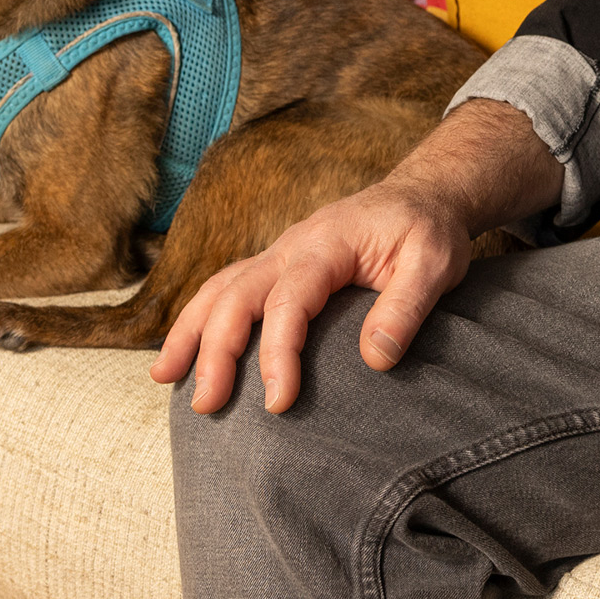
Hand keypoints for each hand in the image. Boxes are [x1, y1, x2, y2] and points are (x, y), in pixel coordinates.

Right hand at [148, 96, 559, 415]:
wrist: (424, 194)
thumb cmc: (429, 230)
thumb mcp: (436, 263)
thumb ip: (407, 307)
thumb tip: (375, 360)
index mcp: (326, 244)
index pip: (289, 301)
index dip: (277, 353)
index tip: (278, 403)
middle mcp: (292, 246)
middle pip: (237, 294)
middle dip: (214, 350)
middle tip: (205, 404)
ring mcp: (280, 254)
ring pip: (220, 288)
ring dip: (189, 331)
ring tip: (163, 377)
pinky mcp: (279, 266)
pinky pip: (229, 288)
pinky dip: (201, 317)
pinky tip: (185, 350)